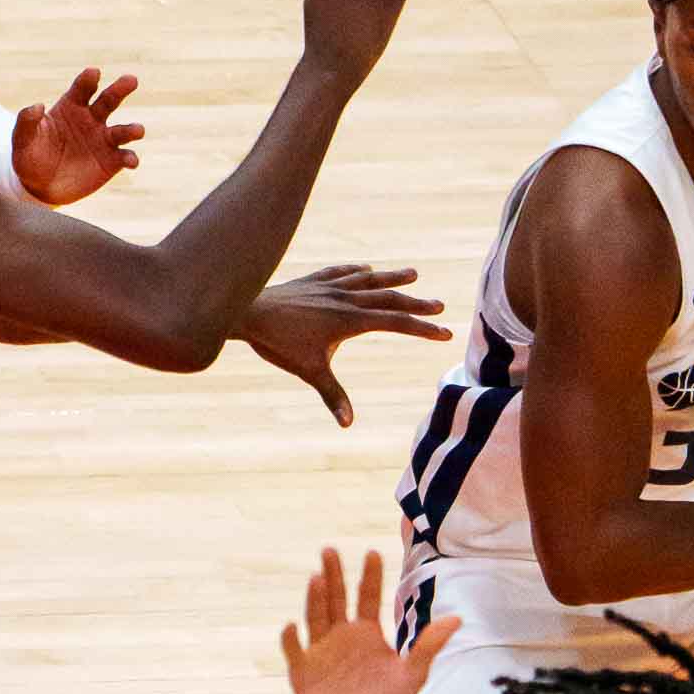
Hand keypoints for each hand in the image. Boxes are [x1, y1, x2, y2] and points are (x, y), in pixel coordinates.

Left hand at [10, 67, 145, 204]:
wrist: (39, 187)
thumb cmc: (31, 157)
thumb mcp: (22, 140)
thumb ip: (26, 121)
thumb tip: (37, 105)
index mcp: (71, 106)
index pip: (82, 88)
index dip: (88, 80)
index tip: (93, 73)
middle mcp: (91, 119)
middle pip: (109, 100)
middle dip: (120, 89)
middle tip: (131, 80)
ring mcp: (103, 140)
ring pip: (123, 130)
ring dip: (132, 129)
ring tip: (138, 131)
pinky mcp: (111, 162)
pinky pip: (125, 157)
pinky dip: (130, 158)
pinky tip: (131, 161)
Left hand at [239, 265, 450, 425]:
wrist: (248, 312)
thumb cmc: (278, 343)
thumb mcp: (309, 371)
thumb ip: (332, 395)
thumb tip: (348, 424)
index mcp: (350, 320)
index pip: (396, 322)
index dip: (422, 328)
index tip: (444, 333)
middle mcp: (345, 298)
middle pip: (389, 297)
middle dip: (416, 302)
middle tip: (439, 305)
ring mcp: (329, 286)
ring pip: (368, 279)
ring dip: (392, 278)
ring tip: (413, 274)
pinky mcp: (312, 281)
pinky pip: (341, 272)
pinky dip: (357, 271)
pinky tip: (364, 269)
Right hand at [282, 548, 459, 693]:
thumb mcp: (411, 676)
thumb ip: (428, 646)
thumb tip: (457, 619)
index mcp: (367, 632)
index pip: (367, 596)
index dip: (370, 576)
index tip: (372, 553)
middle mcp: (341, 635)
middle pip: (336, 597)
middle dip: (333, 574)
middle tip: (330, 550)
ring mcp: (320, 650)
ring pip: (316, 616)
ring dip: (315, 598)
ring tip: (316, 577)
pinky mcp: (302, 670)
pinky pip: (294, 650)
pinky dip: (291, 638)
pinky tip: (292, 626)